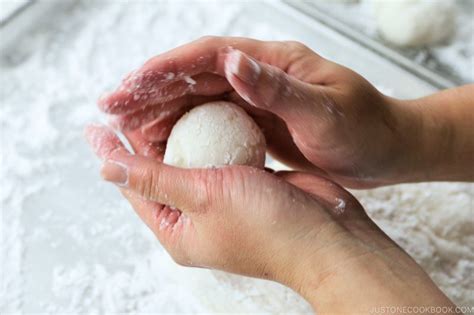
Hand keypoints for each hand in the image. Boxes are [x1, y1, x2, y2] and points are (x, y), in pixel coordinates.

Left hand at [85, 124, 455, 312]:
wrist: (326, 235)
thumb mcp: (200, 196)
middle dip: (144, 142)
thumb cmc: (266, 226)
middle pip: (160, 174)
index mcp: (178, 232)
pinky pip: (220, 158)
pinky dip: (211, 137)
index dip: (114, 155)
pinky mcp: (246, 186)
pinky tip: (204, 116)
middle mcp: (197, 219)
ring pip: (191, 162)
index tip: (97, 126)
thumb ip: (153, 179)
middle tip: (128, 109)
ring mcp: (223, 202)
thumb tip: (106, 168)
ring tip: (160, 106)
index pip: (134, 187)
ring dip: (178, 136)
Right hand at [98, 36, 421, 187]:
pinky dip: (185, 133)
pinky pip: (212, 124)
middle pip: (193, 77)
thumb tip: (231, 61)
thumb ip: (277, 87)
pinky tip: (166, 146)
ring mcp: (256, 100)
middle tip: (112, 108)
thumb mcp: (324, 110)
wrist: (387, 150)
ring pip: (197, 102)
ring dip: (161, 113)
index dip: (165, 68)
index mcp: (273, 62)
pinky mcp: (258, 123)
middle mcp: (259, 76)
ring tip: (127, 130)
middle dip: (150, 91)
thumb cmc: (365, 128)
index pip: (208, 56)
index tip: (130, 85)